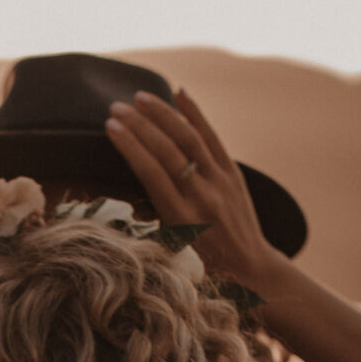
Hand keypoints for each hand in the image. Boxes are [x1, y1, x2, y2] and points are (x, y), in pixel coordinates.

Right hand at [103, 88, 281, 290]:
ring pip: (190, 138)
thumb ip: (155, 212)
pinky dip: (195, 115)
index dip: (130, 146)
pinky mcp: (233, 174)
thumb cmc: (202, 263)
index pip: (151, 172)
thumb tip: (132, 180)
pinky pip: (213, 138)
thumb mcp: (172, 244)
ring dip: (163, 114)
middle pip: (167, 150)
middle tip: (115, 107)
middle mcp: (203, 196)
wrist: (250, 267)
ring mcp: (221, 182)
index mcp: (182, 217)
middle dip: (139, 125)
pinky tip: (179, 94)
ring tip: (140, 97)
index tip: (110, 127)